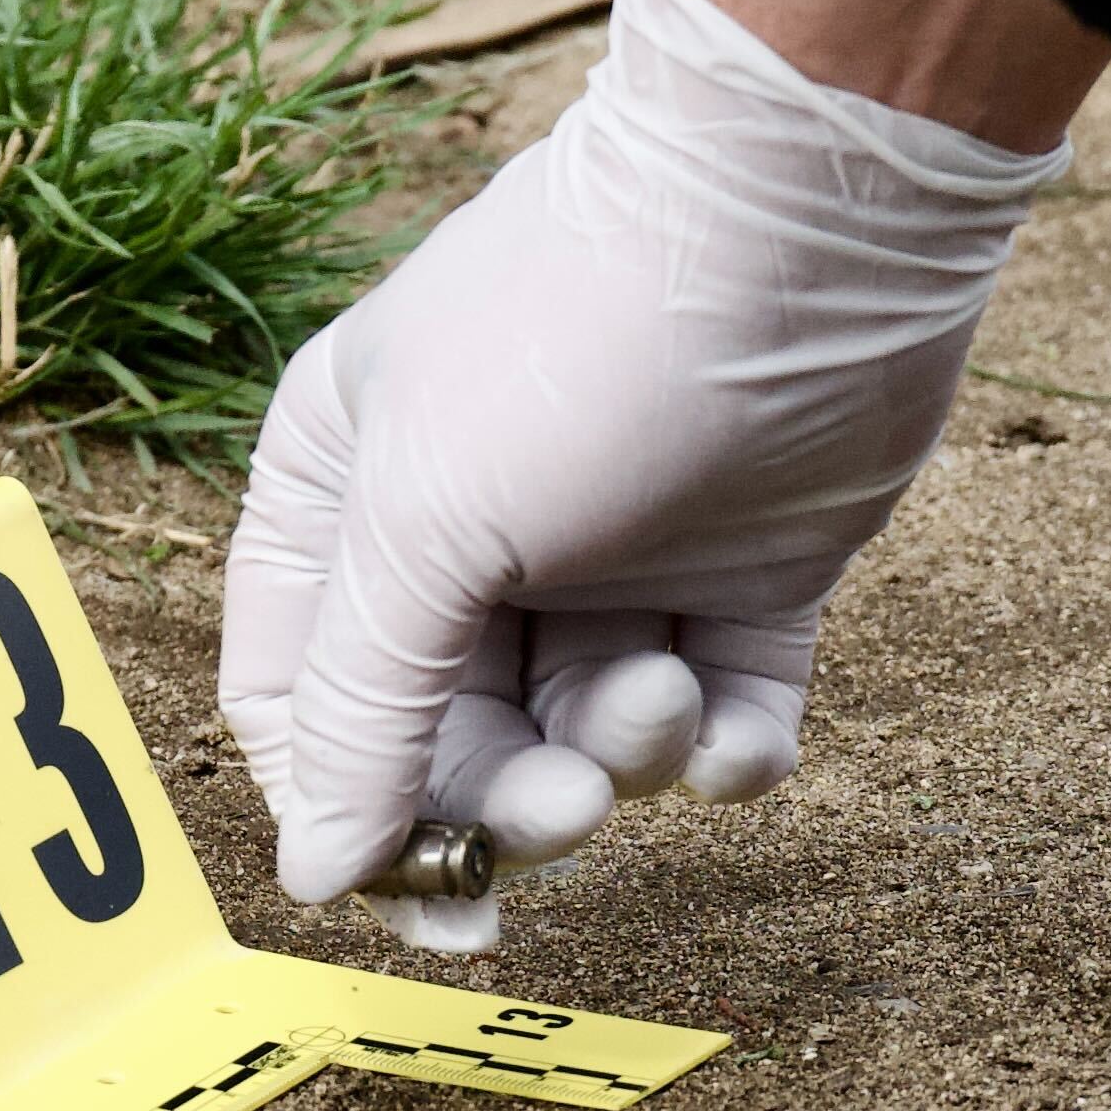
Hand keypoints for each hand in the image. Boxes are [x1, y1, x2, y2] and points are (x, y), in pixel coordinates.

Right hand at [219, 0, 1067, 946]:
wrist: (807, 224)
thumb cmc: (577, 335)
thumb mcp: (425, 517)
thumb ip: (362, 703)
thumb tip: (318, 875)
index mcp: (351, 491)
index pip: (303, 700)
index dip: (352, 806)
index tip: (427, 886)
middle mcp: (472, 533)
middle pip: (456, 741)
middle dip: (514, 790)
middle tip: (574, 807)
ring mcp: (614, 558)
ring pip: (593, 737)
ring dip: (630, 750)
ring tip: (667, 692)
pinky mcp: (742, 579)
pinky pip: (720, 719)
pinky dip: (731, 750)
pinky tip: (743, 732)